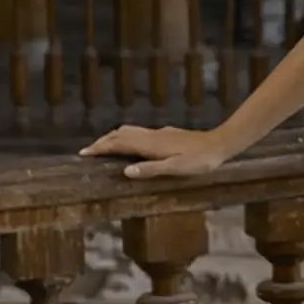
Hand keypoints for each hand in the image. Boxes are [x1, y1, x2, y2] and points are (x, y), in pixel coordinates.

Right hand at [79, 124, 228, 180]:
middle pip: (120, 134)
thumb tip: (125, 172)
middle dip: (102, 142)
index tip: (84, 154)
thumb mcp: (176, 169)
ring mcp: (159, 133)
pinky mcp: (166, 134)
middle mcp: (151, 136)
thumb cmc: (200, 160)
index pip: (118, 144)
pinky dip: (127, 137)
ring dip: (114, 137)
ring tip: (104, 147)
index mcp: (150, 145)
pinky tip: (132, 145)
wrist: (220, 144)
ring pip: (129, 131)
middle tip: (88, 151)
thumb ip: (151, 170)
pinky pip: (139, 133)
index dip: (100, 148)